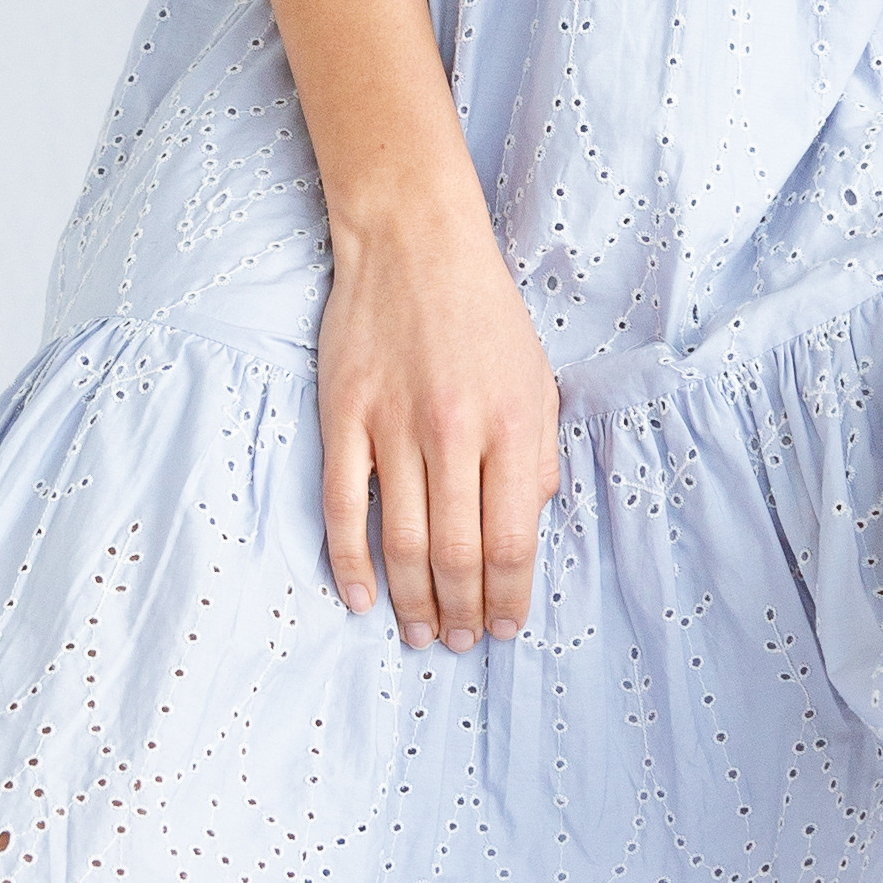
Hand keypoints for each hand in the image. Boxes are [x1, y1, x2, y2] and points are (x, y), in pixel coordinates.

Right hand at [319, 185, 561, 649]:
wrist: (413, 240)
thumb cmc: (482, 311)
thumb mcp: (536, 379)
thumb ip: (538, 453)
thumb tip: (531, 520)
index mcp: (510, 427)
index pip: (511, 540)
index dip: (509, 596)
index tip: (504, 625)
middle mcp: (454, 435)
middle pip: (459, 554)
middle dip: (461, 611)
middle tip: (458, 642)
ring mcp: (393, 428)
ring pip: (403, 542)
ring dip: (413, 601)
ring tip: (420, 633)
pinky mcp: (344, 418)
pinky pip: (344, 507)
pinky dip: (350, 562)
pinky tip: (361, 597)